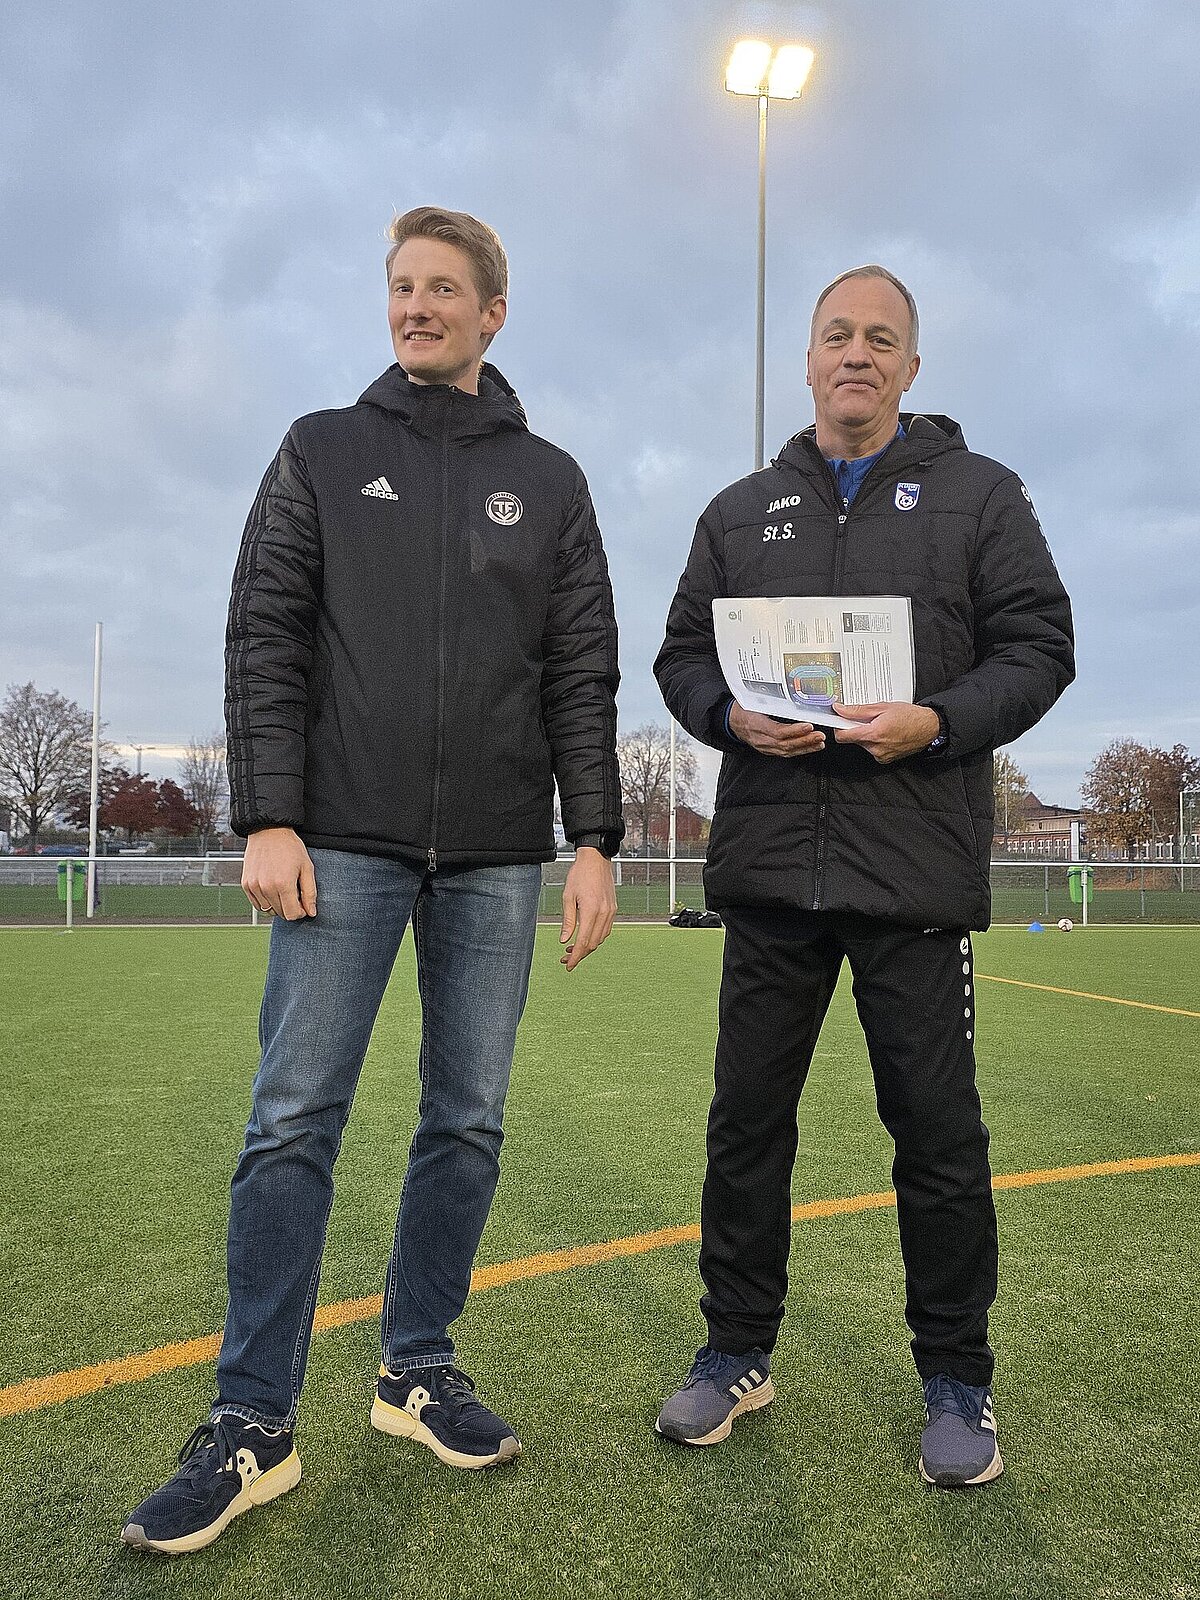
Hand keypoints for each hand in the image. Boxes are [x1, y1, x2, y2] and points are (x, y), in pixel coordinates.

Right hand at [242, 827, 316, 919]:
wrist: (268, 831)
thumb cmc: (290, 847)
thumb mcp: (307, 867)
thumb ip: (310, 893)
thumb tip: (311, 913)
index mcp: (283, 884)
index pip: (292, 915)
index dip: (300, 912)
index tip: (303, 904)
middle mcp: (266, 887)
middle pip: (281, 913)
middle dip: (290, 908)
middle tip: (294, 893)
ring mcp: (254, 886)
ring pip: (268, 910)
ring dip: (277, 905)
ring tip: (283, 888)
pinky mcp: (246, 884)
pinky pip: (257, 904)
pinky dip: (266, 901)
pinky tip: (272, 888)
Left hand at [560, 847, 616, 970]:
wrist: (596, 859)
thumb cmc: (579, 875)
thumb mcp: (567, 897)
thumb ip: (567, 921)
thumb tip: (564, 940)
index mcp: (591, 911)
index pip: (583, 942)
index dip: (575, 957)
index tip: (568, 965)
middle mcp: (604, 914)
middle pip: (593, 944)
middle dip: (580, 954)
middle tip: (565, 958)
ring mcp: (610, 912)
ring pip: (600, 939)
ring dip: (587, 947)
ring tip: (572, 948)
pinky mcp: (613, 909)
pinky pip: (606, 930)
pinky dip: (595, 937)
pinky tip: (585, 936)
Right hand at [729, 702, 825, 756]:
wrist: (732, 721)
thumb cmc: (743, 710)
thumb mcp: (754, 702)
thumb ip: (770, 702)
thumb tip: (789, 697)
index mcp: (756, 725)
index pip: (778, 731)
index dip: (794, 730)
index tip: (808, 726)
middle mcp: (761, 739)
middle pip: (785, 744)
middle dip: (805, 740)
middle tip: (819, 736)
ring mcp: (765, 746)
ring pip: (787, 750)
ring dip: (805, 747)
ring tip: (819, 742)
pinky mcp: (768, 750)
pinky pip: (785, 753)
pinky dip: (800, 750)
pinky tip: (810, 747)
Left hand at [831, 702, 939, 763]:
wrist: (929, 728)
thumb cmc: (910, 716)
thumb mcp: (882, 707)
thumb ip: (858, 710)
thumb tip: (840, 709)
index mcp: (874, 734)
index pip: (843, 736)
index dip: (838, 728)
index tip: (839, 721)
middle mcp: (876, 748)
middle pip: (853, 740)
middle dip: (856, 729)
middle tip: (868, 719)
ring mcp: (881, 756)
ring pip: (863, 745)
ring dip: (867, 735)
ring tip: (881, 725)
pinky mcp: (885, 760)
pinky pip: (872, 750)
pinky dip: (875, 742)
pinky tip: (886, 734)